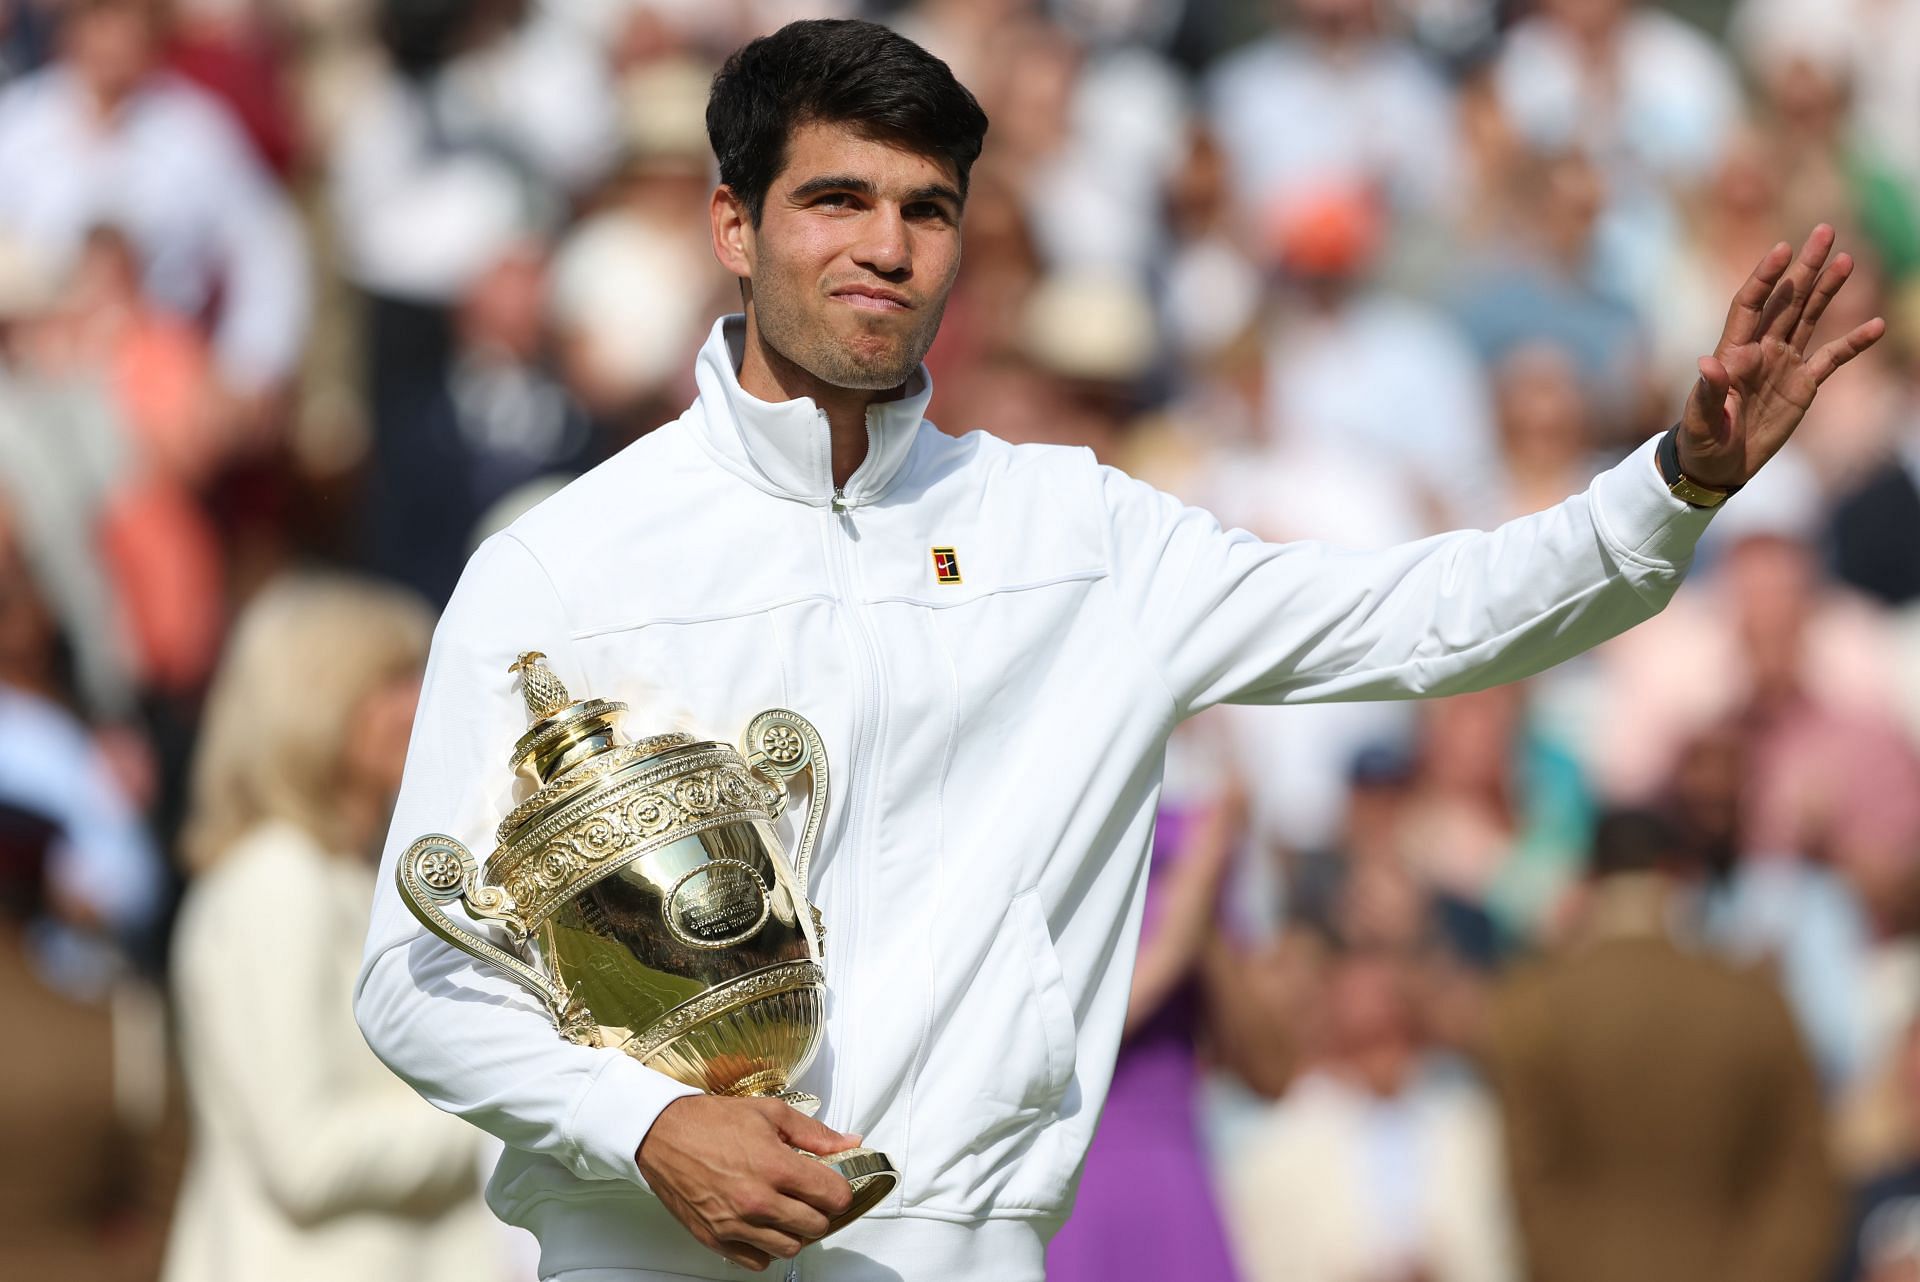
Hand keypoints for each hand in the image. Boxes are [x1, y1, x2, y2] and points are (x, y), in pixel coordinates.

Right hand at [636, 1095, 859, 1270]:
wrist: (661, 1134)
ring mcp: (736, 1225)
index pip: (834, 1197)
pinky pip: (757, 1261)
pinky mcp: (716, 1239)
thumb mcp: (770, 1113)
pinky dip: (765, 1246)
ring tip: (785, 1209)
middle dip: (820, 1210)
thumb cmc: (711, 1122)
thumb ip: (814, 1133)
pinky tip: (762, 1224)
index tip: (832, 1183)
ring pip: (790, 1248)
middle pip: (817, 1227)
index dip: (839, 1189)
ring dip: (794, 1231)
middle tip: (809, 1194)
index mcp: (775, 1167)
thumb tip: (848, 1142)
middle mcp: (758, 1201)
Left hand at [1679, 224, 1885, 489]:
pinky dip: (1853, 343)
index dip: (1765, 278)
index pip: (1749, 305)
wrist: (1717, 466)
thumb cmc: (1700, 441)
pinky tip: (1876, 325)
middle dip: (1804, 267)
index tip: (1782, 250)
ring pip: (1809, 318)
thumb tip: (1709, 363)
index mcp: (1732, 352)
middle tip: (1825, 231)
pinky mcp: (1804, 385)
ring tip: (1846, 260)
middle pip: (1786, 301)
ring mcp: (1784, 364)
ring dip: (1827, 290)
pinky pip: (1832, 358)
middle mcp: (1760, 350)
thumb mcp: (1700, 421)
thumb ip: (1708, 392)